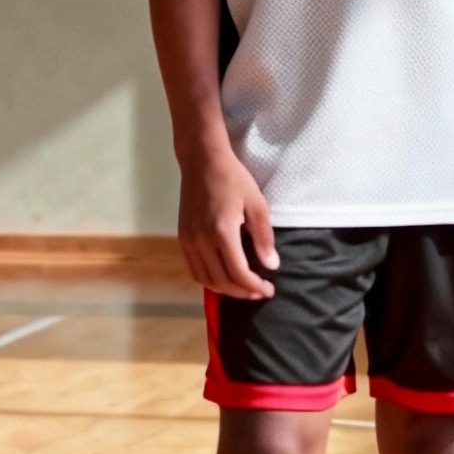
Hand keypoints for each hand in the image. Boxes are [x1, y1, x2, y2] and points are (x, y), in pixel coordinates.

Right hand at [178, 140, 279, 300]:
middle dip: (242, 292)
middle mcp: (201, 241)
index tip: (268, 289)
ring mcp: (188, 240)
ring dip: (224, 289)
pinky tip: (223, 276)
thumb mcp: (257, 204)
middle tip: (259, 291)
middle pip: (221, 281)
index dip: (254, 287)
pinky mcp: (182, 237)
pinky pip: (194, 268)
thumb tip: (271, 266)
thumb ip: (264, 237)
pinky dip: (209, 279)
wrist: (202, 161)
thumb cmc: (233, 179)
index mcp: (222, 232)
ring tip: (242, 287)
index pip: (238, 273)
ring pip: (204, 279)